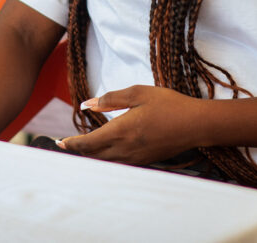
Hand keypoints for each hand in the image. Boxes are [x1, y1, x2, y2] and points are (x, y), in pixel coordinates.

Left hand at [57, 85, 205, 164]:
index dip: (72, 144)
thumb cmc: (168, 105)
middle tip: (64, 147)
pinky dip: (106, 160)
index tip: (60, 142)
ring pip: (105, 162)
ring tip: (80, 151)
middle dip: (78, 152)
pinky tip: (104, 153)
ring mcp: (135, 157)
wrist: (195, 124)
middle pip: (93, 156)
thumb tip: (87, 104)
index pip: (88, 143)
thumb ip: (110, 99)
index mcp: (121, 131)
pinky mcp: (144, 160)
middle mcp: (125, 149)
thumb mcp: (138, 93)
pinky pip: (118, 164)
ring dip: (91, 157)